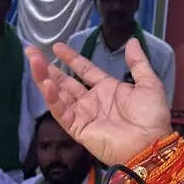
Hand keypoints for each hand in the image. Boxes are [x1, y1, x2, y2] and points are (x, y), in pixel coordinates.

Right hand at [27, 40, 170, 165]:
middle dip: (48, 67)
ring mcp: (84, 115)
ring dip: (45, 78)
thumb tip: (132, 40)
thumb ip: (138, 62)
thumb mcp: (149, 83)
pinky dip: (53, 98)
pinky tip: (46, 83)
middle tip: (31, 52)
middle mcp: (93, 101)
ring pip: (59, 94)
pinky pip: (62, 112)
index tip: (56, 47)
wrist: (151, 143)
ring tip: (33, 61)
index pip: (85, 70)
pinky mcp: (78, 129)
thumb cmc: (151, 116)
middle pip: (66, 81)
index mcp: (108, 89)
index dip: (71, 59)